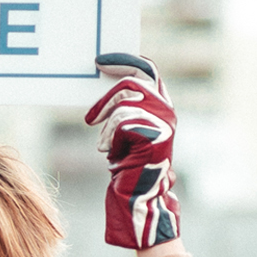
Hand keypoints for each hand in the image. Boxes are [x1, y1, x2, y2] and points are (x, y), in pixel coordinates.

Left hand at [85, 52, 180, 249]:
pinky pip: (121, 121)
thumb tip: (104, 81)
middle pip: (134, 81)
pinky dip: (109, 137)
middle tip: (90, 117)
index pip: (147, 70)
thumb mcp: (122, 130)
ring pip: (125, 101)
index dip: (125, 61)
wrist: (136, 196)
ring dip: (106, 124)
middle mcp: (167, 111)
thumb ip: (122, 107)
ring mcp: (164, 122)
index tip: (101, 61)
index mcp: (160, 106)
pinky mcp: (155, 135)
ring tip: (104, 146)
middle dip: (106, 97)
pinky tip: (110, 153)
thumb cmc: (126, 166)